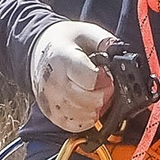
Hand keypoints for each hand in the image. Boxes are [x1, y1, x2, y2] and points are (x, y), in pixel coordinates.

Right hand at [31, 18, 119, 133]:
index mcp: (63, 58)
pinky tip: (89, 109)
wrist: (38, 51)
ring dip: (96, 109)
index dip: (104, 79)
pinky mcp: (50, 112)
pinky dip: (85, 121)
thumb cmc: (63, 42)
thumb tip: (120, 52)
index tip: (106, 74)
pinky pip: (71, 126)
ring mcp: (50, 99)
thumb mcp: (86, 33)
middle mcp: (53, 81)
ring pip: (80, 115)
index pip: (89, 78)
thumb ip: (106, 42)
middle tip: (105, 86)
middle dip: (103, 95)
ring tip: (97, 96)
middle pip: (86, 100)